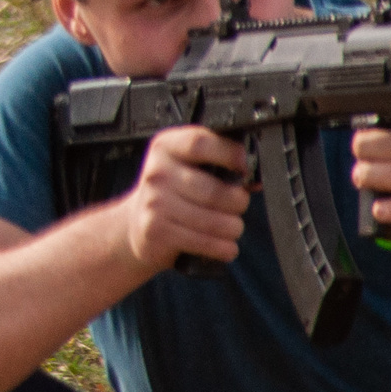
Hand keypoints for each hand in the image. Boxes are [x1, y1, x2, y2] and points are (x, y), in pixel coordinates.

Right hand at [118, 126, 250, 271]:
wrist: (136, 224)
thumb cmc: (173, 194)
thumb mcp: (186, 167)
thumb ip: (217, 165)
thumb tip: (254, 179)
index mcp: (166, 147)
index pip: (200, 143)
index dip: (229, 154)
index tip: (245, 167)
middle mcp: (157, 172)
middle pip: (216, 191)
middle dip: (238, 203)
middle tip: (237, 205)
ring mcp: (155, 202)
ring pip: (216, 221)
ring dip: (233, 229)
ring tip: (229, 227)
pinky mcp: (156, 230)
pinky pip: (206, 242)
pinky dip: (223, 248)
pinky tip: (223, 245)